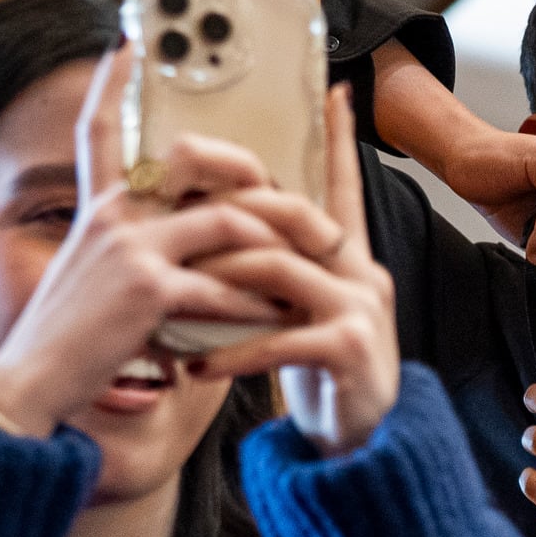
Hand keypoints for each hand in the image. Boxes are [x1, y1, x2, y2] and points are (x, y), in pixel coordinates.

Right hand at [0, 43, 287, 434]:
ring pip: (230, 222)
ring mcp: (130, 248)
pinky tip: (281, 315)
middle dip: (257, 173)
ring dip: (283, 242)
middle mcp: (114, 215)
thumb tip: (196, 255)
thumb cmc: (73, 340)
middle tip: (300, 201)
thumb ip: (138, 252)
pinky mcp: (148, 291)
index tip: (130, 41)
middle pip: (197, 160)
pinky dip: (260, 303)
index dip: (111, 82)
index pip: (99, 130)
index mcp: (100, 208)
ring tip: (318, 258)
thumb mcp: (95, 278)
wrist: (33, 382)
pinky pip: (224, 287)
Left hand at [187, 87, 401, 452]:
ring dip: (218, 280)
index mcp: (347, 255)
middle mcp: (361, 271)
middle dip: (229, 209)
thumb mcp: (294, 310)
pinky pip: (280, 336)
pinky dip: (234, 350)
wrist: (359, 446)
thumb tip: (216, 228)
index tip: (333, 89)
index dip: (338, 137)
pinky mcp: (350, 350)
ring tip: (177, 298)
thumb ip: (272, 269)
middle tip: (175, 213)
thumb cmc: (316, 373)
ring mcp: (360, 308)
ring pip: (278, 267)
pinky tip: (200, 366)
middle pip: (292, 213)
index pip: (341, 184)